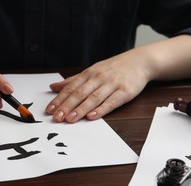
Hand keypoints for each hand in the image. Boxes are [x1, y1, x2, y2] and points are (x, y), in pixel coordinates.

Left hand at [45, 35, 190, 122]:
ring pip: (94, 98)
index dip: (60, 99)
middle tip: (57, 118)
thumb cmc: (114, 68)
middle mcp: (99, 78)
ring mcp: (112, 84)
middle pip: (80, 93)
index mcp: (89, 73)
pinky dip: (101, 109)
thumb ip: (73, 80)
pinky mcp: (125, 91)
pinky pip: (111, 101)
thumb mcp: (92, 71)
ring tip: (70, 119)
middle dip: (67, 106)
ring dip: (81, 109)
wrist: (140, 61)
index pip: (71, 88)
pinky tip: (92, 116)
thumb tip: (53, 87)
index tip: (50, 110)